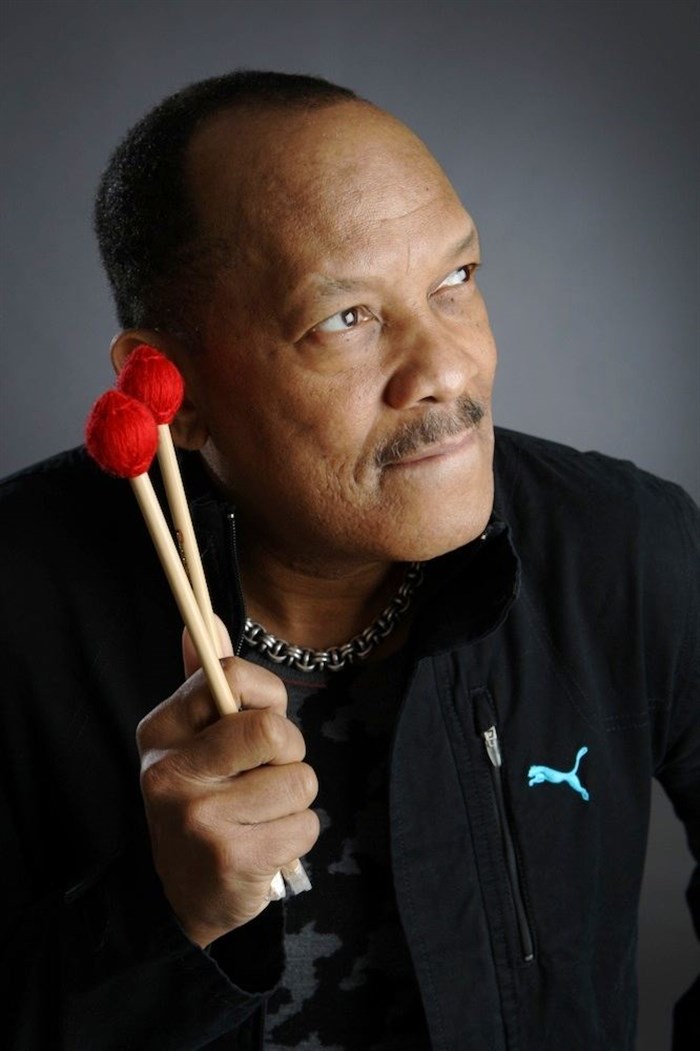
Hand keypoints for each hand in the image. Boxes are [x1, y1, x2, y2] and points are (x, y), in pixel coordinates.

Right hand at [136, 626, 318, 947]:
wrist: (187, 896)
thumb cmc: (205, 800)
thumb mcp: (195, 740)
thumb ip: (207, 680)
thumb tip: (207, 617)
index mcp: (160, 731)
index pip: (229, 676)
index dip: (266, 697)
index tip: (259, 721)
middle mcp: (170, 771)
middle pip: (273, 730)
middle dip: (290, 754)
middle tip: (267, 776)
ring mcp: (197, 817)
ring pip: (299, 780)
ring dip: (294, 801)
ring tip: (260, 816)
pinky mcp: (230, 858)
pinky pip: (305, 825)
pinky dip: (296, 836)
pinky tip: (264, 846)